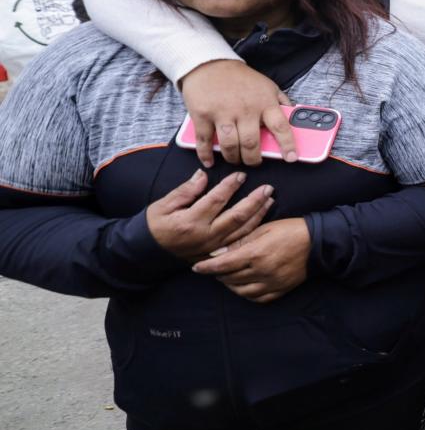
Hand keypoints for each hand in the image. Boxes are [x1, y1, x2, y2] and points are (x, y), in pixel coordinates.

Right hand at [145, 169, 274, 259]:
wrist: (150, 252)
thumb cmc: (156, 225)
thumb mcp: (163, 205)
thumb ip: (185, 191)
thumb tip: (203, 175)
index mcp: (190, 222)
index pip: (216, 200)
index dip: (230, 186)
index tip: (241, 175)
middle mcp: (205, 236)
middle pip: (236, 217)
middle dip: (254, 201)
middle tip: (267, 187)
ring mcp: (213, 248)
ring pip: (242, 231)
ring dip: (259, 215)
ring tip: (270, 200)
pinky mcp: (217, 255)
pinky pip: (239, 243)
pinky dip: (253, 231)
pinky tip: (262, 220)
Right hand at [180, 60, 293, 166]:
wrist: (209, 64)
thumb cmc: (241, 79)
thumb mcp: (267, 86)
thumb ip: (281, 102)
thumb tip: (295, 118)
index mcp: (265, 103)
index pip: (281, 127)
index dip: (288, 145)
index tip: (292, 158)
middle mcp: (245, 109)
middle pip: (251, 143)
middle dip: (253, 159)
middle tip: (253, 161)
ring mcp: (223, 113)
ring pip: (230, 145)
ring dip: (233, 158)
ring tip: (235, 159)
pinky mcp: (203, 115)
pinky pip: (205, 140)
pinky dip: (207, 154)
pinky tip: (210, 161)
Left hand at [193, 217, 309, 302]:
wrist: (318, 242)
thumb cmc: (290, 230)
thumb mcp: (263, 229)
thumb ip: (240, 241)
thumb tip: (218, 252)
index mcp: (256, 254)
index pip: (223, 264)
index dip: (207, 267)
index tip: (196, 268)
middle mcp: (262, 271)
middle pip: (230, 278)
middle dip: (217, 274)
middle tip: (212, 269)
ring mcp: (272, 283)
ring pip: (241, 291)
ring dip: (230, 285)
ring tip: (226, 278)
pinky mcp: (281, 289)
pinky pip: (258, 298)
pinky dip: (247, 294)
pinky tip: (243, 287)